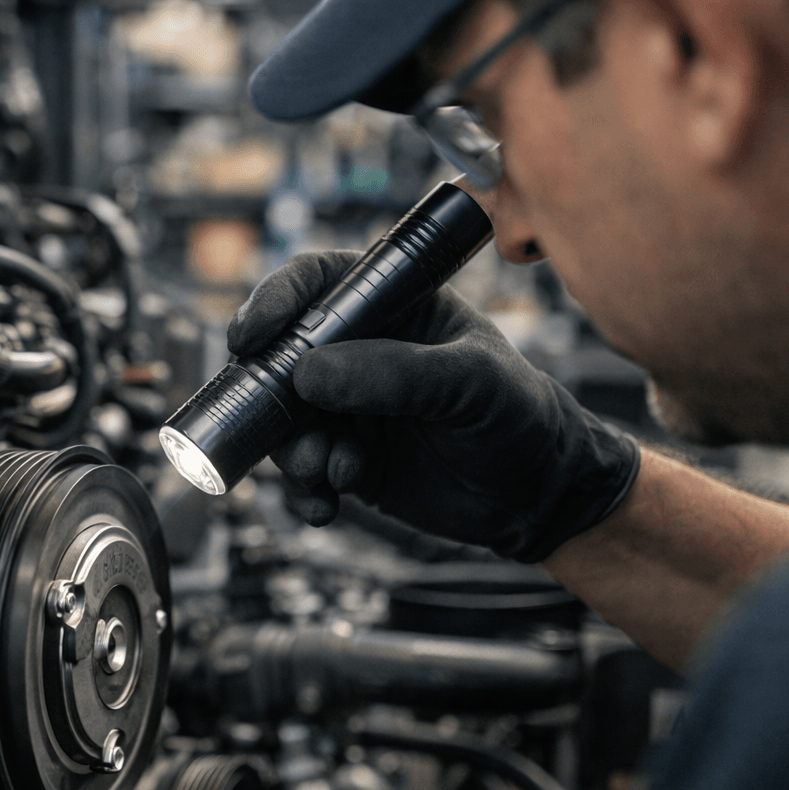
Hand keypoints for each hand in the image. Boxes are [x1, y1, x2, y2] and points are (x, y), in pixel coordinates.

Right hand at [227, 250, 639, 562]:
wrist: (538, 497)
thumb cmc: (521, 416)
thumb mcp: (470, 383)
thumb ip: (395, 373)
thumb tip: (309, 373)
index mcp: (392, 306)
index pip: (318, 283)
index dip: (275, 301)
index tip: (250, 335)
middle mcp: (358, 350)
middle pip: (281, 356)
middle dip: (272, 396)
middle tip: (285, 427)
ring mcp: (347, 407)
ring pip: (284, 421)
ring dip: (293, 451)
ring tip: (328, 471)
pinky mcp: (344, 458)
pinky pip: (302, 471)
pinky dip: (305, 490)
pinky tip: (328, 506)